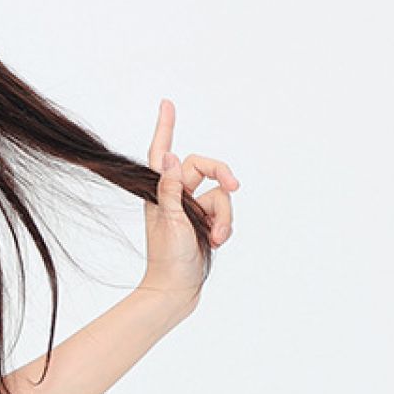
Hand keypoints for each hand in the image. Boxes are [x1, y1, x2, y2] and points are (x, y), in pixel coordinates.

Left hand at [140, 97, 237, 311]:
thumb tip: (167, 157)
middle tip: (234, 186)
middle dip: (221, 176)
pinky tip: (218, 241)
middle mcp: (173, 195)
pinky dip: (225, 225)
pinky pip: (224, 213)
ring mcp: (190, 209)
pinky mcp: (204, 222)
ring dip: (223, 215)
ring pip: (219, 195)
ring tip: (217, 237)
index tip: (167, 103)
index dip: (165, 127)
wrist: (176, 290)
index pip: (161, 153)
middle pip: (203, 168)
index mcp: (158, 191)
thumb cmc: (167, 258)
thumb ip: (170, 189)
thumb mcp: (169, 221)